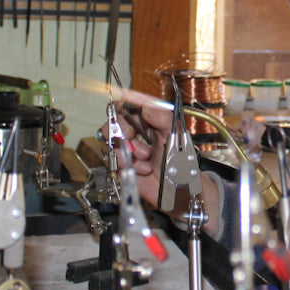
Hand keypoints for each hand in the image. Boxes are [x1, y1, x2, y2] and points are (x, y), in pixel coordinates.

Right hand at [113, 88, 172, 205]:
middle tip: (132, 135)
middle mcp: (135, 130)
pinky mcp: (122, 163)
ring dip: (128, 149)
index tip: (125, 109)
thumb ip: (162, 117)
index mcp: (148, 118)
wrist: (176, 187)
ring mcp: (127, 146)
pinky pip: (112, 158)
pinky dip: (129, 163)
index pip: (128, 103)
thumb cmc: (179, 159)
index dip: (124, 104)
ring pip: (111, 139)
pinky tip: (143, 168)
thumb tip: (146, 107)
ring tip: (146, 156)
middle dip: (122, 128)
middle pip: (113, 119)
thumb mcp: (174, 133)